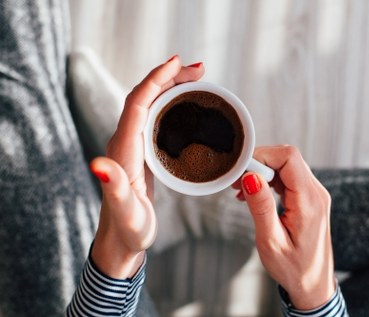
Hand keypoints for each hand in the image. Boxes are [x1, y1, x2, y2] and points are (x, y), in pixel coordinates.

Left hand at [90, 56, 203, 278]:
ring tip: (195, 80)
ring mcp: (132, 146)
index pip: (137, 103)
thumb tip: (99, 164)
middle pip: (144, 97)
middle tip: (198, 70)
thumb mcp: (125, 212)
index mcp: (123, 150)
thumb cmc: (128, 229)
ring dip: (170, 87)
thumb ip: (114, 188)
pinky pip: (154, 117)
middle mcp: (124, 142)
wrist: (121, 241)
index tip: (178, 63)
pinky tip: (183, 105)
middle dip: (168, 77)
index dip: (156, 80)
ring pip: (149, 104)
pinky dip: (169, 103)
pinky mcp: (140, 152)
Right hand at [234, 145, 334, 309]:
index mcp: (309, 202)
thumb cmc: (293, 268)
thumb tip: (250, 177)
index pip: (288, 158)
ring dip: (261, 172)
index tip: (241, 171)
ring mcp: (313, 194)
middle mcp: (315, 193)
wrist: (312, 284)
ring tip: (242, 190)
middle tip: (237, 182)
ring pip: (285, 165)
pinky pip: (287, 177)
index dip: (262, 157)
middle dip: (258, 163)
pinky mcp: (307, 198)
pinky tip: (254, 193)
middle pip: (287, 158)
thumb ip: (261, 207)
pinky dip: (267, 180)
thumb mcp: (271, 241)